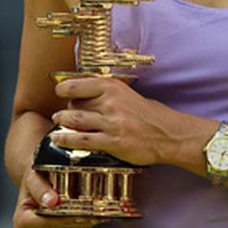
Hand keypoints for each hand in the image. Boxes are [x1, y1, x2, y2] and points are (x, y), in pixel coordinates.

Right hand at [12, 166, 104, 227]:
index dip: (61, 218)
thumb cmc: (36, 177)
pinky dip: (85, 222)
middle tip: (93, 208)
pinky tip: (91, 211)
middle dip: (75, 218)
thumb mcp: (34, 177)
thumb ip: (40, 188)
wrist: (40, 180)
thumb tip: (51, 201)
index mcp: (21, 222)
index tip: (77, 211)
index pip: (43, 224)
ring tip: (93, 208)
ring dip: (82, 221)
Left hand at [49, 77, 173, 166]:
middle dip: (65, 110)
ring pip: (74, 120)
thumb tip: (83, 97)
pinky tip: (58, 139)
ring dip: (62, 123)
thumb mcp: (129, 95)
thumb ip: (107, 95)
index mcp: (114, 87)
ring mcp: (112, 123)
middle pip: (74, 104)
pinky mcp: (113, 142)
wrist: (170, 135)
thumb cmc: (151, 115)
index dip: (64, 89)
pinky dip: (66, 139)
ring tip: (58, 124)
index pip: (77, 84)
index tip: (60, 92)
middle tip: (62, 114)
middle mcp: (111, 103)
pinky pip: (82, 140)